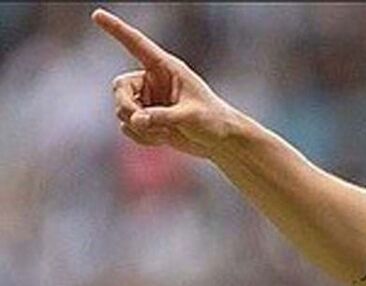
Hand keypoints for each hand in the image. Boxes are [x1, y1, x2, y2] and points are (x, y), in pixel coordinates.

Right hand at [92, 8, 240, 157]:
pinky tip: (163, 139)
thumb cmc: (213, 121)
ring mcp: (147, 100)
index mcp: (167, 68)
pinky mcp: (146, 118)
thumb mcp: (190, 117)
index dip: (116, 30)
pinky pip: (128, 127)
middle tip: (140, 122)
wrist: (220, 142)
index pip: (137, 45)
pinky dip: (141, 137)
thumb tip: (136, 120)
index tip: (97, 15)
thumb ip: (162, 117)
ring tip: (165, 133)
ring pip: (121, 110)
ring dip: (138, 126)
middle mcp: (153, 81)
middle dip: (126, 106)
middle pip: (119, 87)